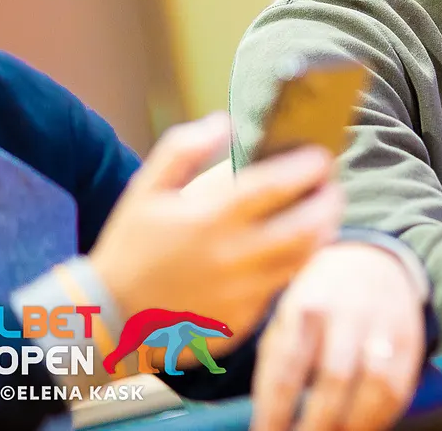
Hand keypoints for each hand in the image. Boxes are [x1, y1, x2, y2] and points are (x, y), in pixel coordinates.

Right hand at [90, 113, 343, 339]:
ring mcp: (241, 293)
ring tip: (322, 214)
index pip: (277, 185)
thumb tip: (223, 121)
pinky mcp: (243, 320)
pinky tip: (291, 248)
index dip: (309, 167)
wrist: (108, 317)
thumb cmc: (130, 246)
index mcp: (210, 218)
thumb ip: (182, 149)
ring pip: (303, 258)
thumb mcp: (145, 190)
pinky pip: (282, 287)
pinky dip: (294, 263)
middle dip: (330, 200)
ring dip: (320, 231)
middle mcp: (232, 256)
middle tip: (332, 186)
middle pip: (307, 225)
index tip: (322, 155)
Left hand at [252, 242, 427, 430]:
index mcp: (305, 308)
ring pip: (375, 384)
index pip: (287, 371)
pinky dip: (382, 418)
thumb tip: (262, 420)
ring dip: (353, 425)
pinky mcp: (409, 339)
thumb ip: (275, 365)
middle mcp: (346, 313)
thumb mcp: (285, 318)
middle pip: (333, 379)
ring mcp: (383, 325)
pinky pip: (400, 386)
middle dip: (316, 425)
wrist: (370, 261)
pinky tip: (364, 429)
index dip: (274, 414)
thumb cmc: (316, 303)